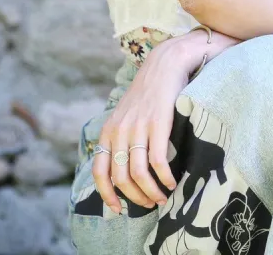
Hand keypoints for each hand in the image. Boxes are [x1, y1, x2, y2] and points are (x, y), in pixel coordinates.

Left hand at [92, 35, 202, 213]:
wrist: (166, 62)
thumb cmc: (149, 91)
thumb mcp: (126, 113)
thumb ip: (122, 136)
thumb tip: (124, 168)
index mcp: (109, 129)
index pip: (99, 171)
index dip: (107, 195)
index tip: (119, 210)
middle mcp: (119, 130)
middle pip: (120, 177)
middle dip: (135, 197)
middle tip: (150, 203)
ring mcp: (138, 126)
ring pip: (138, 173)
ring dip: (151, 192)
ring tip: (163, 197)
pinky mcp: (158, 123)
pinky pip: (158, 161)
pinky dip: (165, 178)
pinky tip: (173, 182)